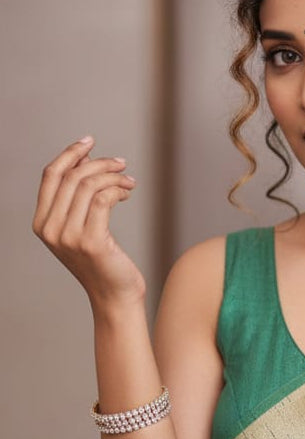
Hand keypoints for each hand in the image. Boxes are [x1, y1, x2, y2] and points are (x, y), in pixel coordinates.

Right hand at [33, 136, 144, 308]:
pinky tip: (127, 192)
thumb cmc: (103, 262)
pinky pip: (102, 199)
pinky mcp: (91, 241)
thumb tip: (85, 158)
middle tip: (121, 163)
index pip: (50, 176)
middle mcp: (50, 230)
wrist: (115, 296)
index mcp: (42, 224)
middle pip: (71, 176)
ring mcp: (69, 236)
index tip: (90, 141)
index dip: (69, 153)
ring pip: (89, 185)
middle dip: (98, 163)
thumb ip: (77, 198)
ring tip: (128, 181)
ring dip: (113, 176)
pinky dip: (117, 189)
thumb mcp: (82, 227)